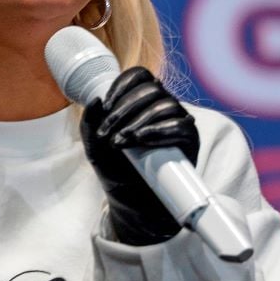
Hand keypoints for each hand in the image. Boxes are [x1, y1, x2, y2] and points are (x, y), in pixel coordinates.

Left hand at [80, 67, 200, 245]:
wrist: (133, 204)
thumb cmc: (116, 172)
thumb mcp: (94, 147)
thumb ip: (89, 124)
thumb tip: (95, 100)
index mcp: (142, 102)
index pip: (139, 76)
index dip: (122, 86)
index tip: (105, 107)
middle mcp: (163, 107)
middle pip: (151, 88)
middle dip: (125, 108)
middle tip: (108, 132)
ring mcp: (178, 122)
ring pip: (165, 105)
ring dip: (139, 121)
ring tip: (121, 142)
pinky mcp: (190, 141)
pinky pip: (181, 126)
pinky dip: (159, 131)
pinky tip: (141, 140)